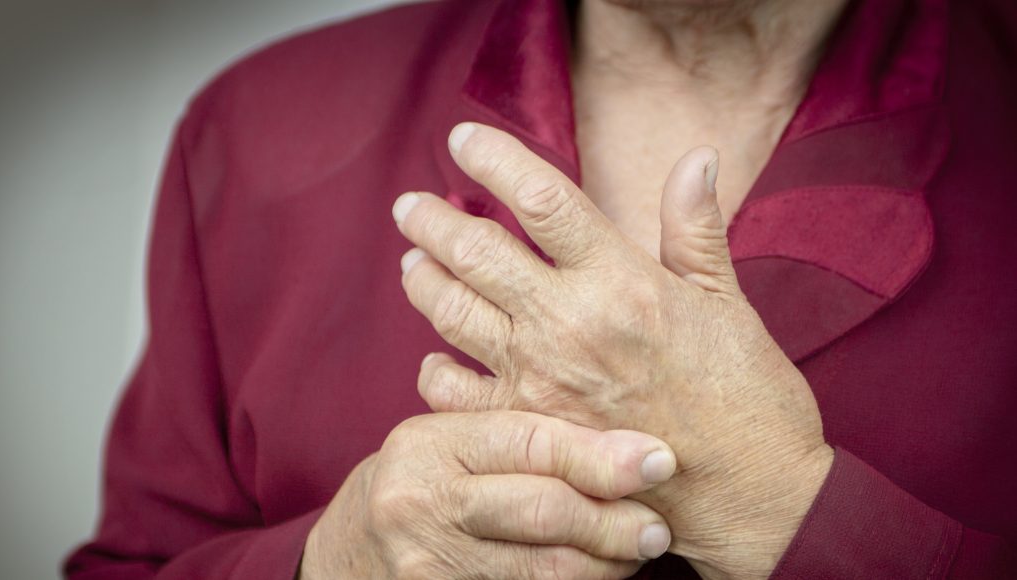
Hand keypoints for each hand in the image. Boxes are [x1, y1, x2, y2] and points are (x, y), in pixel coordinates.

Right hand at [299, 411, 677, 578]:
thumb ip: (518, 434)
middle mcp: (420, 503)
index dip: (602, 454)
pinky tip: (598, 574)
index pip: (529, 442)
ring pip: (544, 570)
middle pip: (543, 511)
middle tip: (656, 526)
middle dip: (614, 521)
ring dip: (605, 564)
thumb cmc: (428, 486)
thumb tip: (631, 443)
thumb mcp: (454, 445)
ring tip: (635, 549)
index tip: (660, 460)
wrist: (356, 553)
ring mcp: (425, 566)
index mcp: (429, 444)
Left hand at [393, 123, 833, 578]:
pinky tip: (434, 358)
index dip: (494, 157)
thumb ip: (695, 228)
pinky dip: (436, 371)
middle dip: (432, 220)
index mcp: (621, 280)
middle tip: (410, 206)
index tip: (464, 139)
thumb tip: (696, 157)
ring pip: (452, 313)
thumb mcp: (726, 302)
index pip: (540, 197)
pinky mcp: (527, 432)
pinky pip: (454, 393)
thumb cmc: (747, 397)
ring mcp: (540, 381)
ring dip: (423, 281)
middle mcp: (569, 323)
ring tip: (412, 264)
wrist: (751, 495)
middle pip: (475, 251)